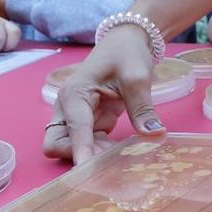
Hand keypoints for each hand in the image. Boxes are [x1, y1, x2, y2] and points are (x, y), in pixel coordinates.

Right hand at [46, 22, 165, 162]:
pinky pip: (88, 145)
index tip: (86, 170)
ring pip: (70, 148)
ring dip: (91, 156)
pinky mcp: (89, 122)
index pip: (74, 128)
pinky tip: (121, 151)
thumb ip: (142, 108)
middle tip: (109, 159)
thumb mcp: (137, 77)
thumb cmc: (127, 54)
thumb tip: (155, 134)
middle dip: (78, 155)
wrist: (127, 42)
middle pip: (56, 143)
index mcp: (74, 94)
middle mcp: (68, 108)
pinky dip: (100, 152)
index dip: (80, 150)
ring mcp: (76, 117)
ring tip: (121, 155)